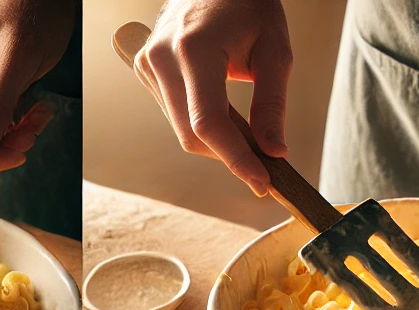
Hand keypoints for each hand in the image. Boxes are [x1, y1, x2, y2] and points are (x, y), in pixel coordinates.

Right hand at [133, 0, 291, 195]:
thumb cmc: (247, 3)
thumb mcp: (273, 47)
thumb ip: (272, 103)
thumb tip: (273, 151)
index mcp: (195, 48)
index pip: (210, 124)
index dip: (236, 159)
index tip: (261, 182)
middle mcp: (163, 58)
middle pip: (193, 136)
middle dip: (229, 155)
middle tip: (262, 164)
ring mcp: (149, 65)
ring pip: (182, 131)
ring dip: (216, 141)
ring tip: (245, 132)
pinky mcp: (145, 70)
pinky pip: (174, 116)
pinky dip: (201, 125)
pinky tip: (220, 111)